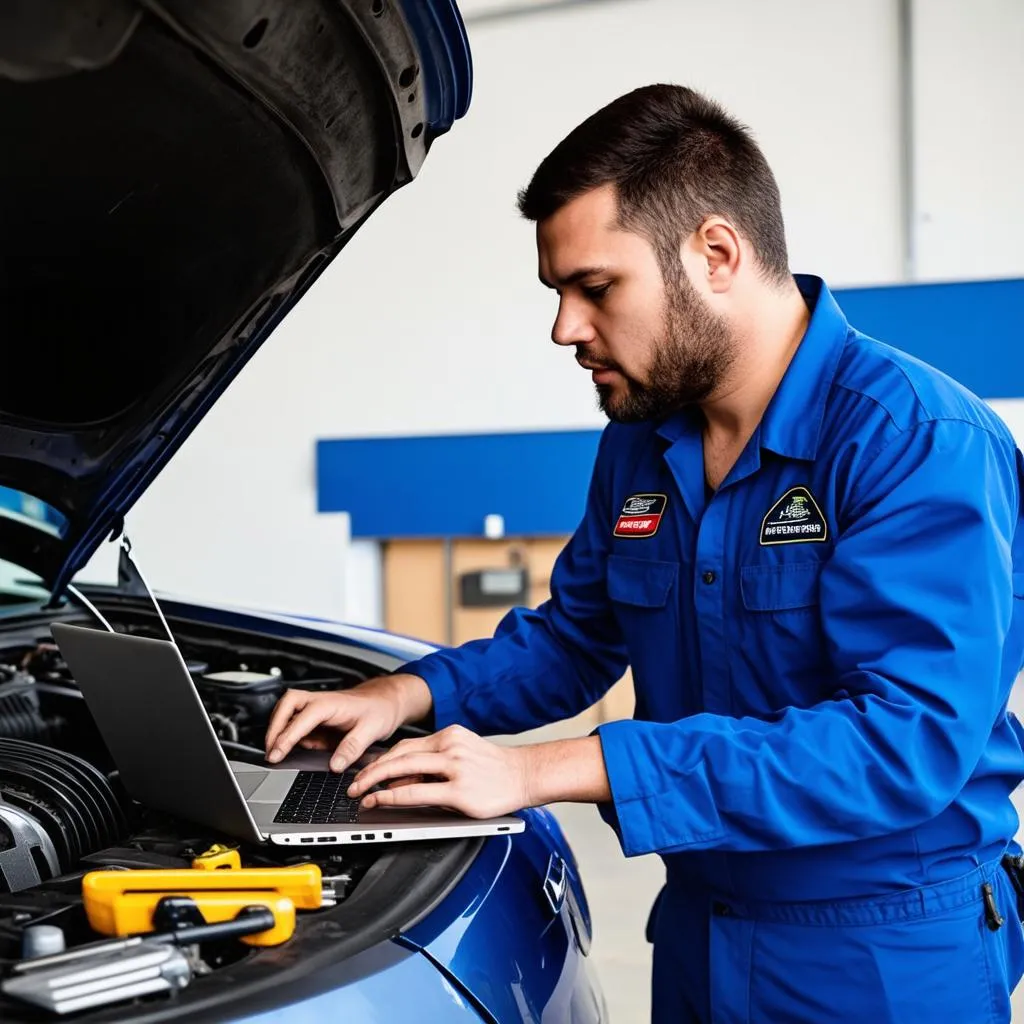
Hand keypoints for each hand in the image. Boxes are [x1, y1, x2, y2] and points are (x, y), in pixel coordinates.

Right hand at [264, 673, 431, 770]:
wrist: (386, 700)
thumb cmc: (380, 709)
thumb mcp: (372, 730)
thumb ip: (352, 747)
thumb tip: (335, 765)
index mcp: (329, 704)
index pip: (301, 718)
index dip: (286, 736)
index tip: (276, 753)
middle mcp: (319, 703)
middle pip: (285, 706)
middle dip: (273, 728)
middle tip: (270, 752)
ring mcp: (316, 710)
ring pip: (287, 712)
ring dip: (278, 730)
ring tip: (275, 754)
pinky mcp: (317, 719)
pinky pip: (297, 724)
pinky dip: (289, 736)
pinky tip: (290, 750)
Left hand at [347, 725, 532, 818]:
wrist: (527, 774)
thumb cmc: (495, 768)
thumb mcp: (463, 753)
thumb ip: (434, 763)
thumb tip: (401, 780)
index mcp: (450, 735)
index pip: (406, 745)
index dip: (381, 759)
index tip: (365, 771)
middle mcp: (450, 746)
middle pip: (399, 755)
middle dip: (371, 771)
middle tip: (353, 785)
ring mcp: (455, 767)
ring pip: (404, 771)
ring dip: (376, 783)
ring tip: (361, 795)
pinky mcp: (460, 791)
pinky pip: (417, 793)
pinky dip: (393, 797)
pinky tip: (381, 802)